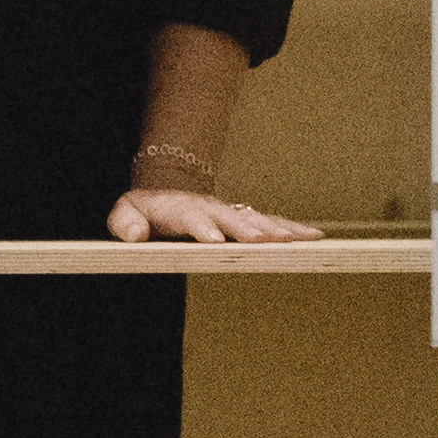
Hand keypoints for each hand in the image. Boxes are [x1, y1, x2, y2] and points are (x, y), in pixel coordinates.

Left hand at [110, 179, 315, 245]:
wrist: (165, 196)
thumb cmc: (144, 212)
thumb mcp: (124, 213)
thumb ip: (124, 222)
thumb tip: (136, 234)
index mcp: (180, 208)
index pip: (191, 216)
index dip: (203, 227)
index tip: (214, 241)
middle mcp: (210, 207)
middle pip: (231, 218)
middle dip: (247, 229)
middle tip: (264, 240)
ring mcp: (230, 212)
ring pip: (256, 218)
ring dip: (276, 228)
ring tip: (297, 239)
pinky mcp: (244, 219)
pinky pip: (271, 222)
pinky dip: (293, 228)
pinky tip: (313, 235)